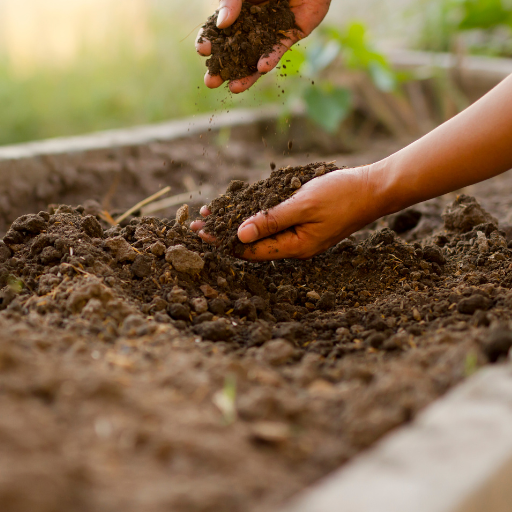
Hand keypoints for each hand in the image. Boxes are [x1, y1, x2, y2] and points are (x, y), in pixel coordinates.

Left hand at [191, 165, 384, 260]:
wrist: (373, 189)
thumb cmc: (341, 195)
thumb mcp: (303, 205)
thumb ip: (271, 220)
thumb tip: (239, 234)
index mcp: (294, 247)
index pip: (250, 250)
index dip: (223, 241)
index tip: (200, 233)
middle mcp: (295, 246)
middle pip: (252, 245)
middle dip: (224, 235)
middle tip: (197, 226)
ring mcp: (301, 237)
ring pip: (262, 235)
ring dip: (238, 225)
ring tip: (213, 216)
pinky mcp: (305, 225)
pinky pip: (275, 225)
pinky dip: (256, 218)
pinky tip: (243, 210)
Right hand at [196, 0, 330, 92]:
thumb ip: (231, 2)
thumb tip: (221, 25)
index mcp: (238, 11)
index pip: (220, 30)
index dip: (210, 41)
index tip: (202, 50)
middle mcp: (253, 24)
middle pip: (235, 51)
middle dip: (223, 68)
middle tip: (210, 82)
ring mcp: (271, 30)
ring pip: (256, 57)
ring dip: (245, 74)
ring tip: (234, 88)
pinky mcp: (291, 33)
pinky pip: (279, 49)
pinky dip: (270, 58)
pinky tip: (261, 68)